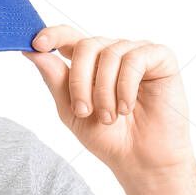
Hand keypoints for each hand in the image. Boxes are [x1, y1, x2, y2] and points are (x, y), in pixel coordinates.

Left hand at [22, 25, 194, 181]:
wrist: (140, 159)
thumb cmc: (108, 137)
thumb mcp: (72, 110)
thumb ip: (56, 80)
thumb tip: (34, 52)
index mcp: (89, 63)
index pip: (69, 37)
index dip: (53, 35)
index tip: (37, 44)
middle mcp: (113, 52)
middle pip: (86, 45)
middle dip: (79, 81)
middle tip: (83, 111)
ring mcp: (137, 53)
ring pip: (109, 54)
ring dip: (104, 91)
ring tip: (109, 117)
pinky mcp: (160, 58)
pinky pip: (135, 59)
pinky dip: (126, 86)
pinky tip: (127, 108)